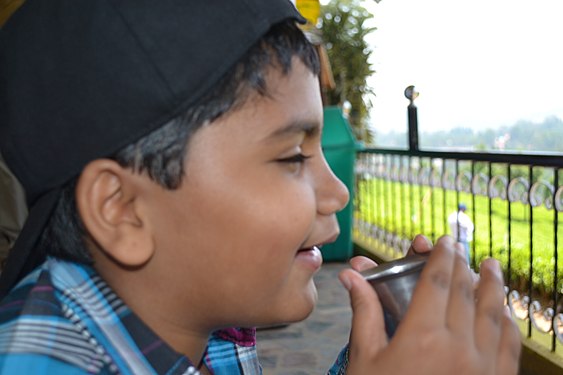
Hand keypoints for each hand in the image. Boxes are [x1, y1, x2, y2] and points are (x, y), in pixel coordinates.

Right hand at [339, 235, 520, 374]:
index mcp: (422, 336)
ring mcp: (482, 367)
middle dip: (464, 265)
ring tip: (493, 265)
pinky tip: (504, 312)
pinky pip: (508, 346)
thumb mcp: (366, 359)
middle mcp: (458, 346)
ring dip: (493, 286)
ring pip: (493, 314)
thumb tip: (350, 275)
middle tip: (462, 247)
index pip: (437, 282)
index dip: (441, 257)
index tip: (443, 242)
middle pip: (465, 292)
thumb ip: (364, 313)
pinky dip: (508, 322)